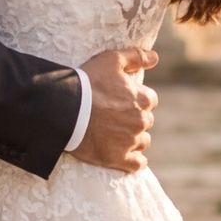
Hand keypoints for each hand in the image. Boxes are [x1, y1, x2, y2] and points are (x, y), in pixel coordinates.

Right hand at [74, 46, 159, 174]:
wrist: (64, 109)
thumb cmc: (87, 82)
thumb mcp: (111, 60)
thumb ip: (136, 56)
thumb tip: (156, 57)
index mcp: (142, 99)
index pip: (150, 100)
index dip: (137, 98)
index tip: (123, 99)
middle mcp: (140, 121)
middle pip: (145, 121)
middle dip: (134, 118)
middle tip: (115, 116)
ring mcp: (130, 141)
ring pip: (142, 141)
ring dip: (134, 138)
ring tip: (116, 134)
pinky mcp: (117, 158)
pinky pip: (136, 164)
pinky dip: (135, 161)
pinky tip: (130, 158)